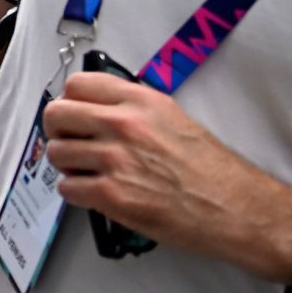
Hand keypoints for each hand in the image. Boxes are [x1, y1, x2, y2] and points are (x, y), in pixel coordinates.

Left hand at [45, 73, 291, 281]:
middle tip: (73, 143)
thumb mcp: (172, 118)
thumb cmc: (209, 169)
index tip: (75, 115)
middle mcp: (124, 125)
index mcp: (140, 102)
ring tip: (89, 172)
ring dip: (68, 165)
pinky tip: (97, 193)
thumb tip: (93, 108)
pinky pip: (66, 187)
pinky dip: (76, 193)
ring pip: (56, 153)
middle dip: (59, 131)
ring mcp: (115, 160)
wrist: (235, 208)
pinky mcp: (111, 195)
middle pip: (56, 114)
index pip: (77, 84)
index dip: (70, 101)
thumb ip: (131, 109)